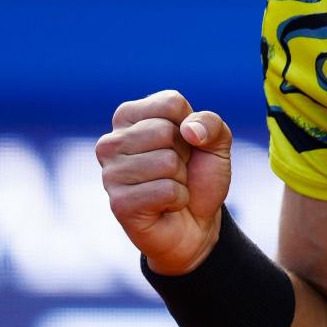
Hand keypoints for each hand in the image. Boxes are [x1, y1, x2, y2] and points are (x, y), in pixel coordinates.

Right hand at [96, 89, 233, 275]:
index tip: (185, 145)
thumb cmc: (198, 176)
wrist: (197, 223)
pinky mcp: (118, 203)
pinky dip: (178, 199)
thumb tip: (189, 130)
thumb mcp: (216, 143)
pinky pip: (166, 191)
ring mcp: (111, 173)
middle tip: (176, 171)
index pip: (171, 103)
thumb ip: (211, 124)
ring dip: (180, 179)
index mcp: (130, 116)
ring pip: (166, 162)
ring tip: (170, 187)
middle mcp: (111, 141)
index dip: (191, 126)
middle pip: (166, 131)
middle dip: (184, 155)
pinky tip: (165, 206)